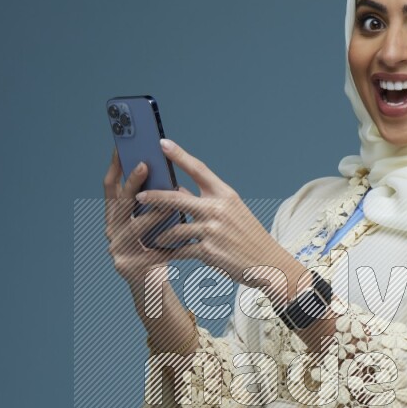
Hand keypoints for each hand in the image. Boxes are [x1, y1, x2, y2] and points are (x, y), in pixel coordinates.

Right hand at [103, 147, 199, 284]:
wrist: (152, 288)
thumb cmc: (156, 250)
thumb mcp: (152, 223)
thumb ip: (153, 203)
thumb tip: (166, 172)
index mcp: (115, 217)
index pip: (110, 188)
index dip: (115, 167)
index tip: (121, 147)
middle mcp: (110, 231)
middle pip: (119, 203)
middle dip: (132, 184)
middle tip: (145, 165)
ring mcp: (116, 250)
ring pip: (133, 227)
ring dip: (151, 213)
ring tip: (169, 202)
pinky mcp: (128, 267)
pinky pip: (149, 251)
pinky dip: (165, 242)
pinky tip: (179, 236)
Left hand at [134, 138, 288, 286]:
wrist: (267, 263)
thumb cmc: (248, 236)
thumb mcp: (234, 212)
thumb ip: (208, 201)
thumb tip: (178, 190)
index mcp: (226, 195)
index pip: (199, 169)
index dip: (179, 155)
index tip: (162, 143)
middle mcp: (218, 209)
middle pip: (177, 198)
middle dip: (154, 196)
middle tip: (138, 196)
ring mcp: (213, 231)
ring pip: (175, 228)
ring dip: (160, 233)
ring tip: (151, 236)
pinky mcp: (209, 252)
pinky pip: (181, 250)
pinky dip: (170, 252)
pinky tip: (162, 253)